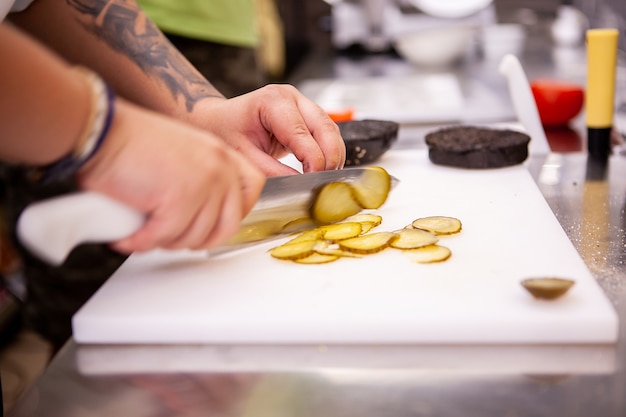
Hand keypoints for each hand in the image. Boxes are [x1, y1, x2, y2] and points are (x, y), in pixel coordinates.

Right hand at [78, 99, 265, 253]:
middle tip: (169, 236)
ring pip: (195, 237)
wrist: (102, 132)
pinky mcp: (180, 201)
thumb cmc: (130, 143)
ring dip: (166, 242)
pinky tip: (128, 236)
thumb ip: (201, 178)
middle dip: (197, 239)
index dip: (234, 212)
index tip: (212, 223)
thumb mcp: (182, 155)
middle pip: (227, 225)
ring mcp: (204, 184)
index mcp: (222, 155)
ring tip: (144, 232)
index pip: (253, 189)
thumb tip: (203, 216)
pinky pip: (167, 237)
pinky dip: (143, 242)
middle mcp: (219, 168)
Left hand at [197, 84, 345, 175]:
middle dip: (329, 157)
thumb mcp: (244, 156)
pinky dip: (329, 152)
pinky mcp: (307, 115)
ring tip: (325, 178)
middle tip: (325, 182)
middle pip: (325, 127)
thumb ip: (272, 171)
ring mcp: (301, 103)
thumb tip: (300, 185)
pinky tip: (322, 169)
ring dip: (333, 155)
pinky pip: (327, 133)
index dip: (313, 159)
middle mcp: (291, 97)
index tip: (314, 181)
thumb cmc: (227, 133)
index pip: (302, 133)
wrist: (219, 121)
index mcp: (273, 101)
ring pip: (331, 130)